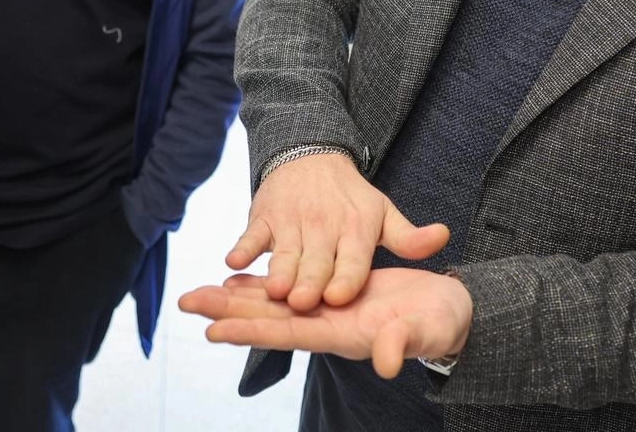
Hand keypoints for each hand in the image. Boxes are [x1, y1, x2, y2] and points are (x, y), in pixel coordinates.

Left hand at [179, 268, 472, 378]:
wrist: (449, 312)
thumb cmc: (440, 325)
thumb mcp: (426, 333)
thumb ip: (405, 343)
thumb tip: (388, 361)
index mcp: (342, 334)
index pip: (288, 334)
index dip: (251, 332)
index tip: (213, 330)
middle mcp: (326, 324)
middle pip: (268, 318)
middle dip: (227, 311)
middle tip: (186, 301)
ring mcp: (327, 309)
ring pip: (273, 302)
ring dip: (236, 296)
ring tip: (200, 290)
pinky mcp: (333, 291)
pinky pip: (290, 286)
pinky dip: (262, 281)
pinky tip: (239, 274)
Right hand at [227, 153, 448, 310]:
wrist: (310, 155)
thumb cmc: (351, 198)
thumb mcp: (383, 213)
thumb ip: (409, 237)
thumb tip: (443, 237)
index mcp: (356, 230)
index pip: (353, 259)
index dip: (346, 277)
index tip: (338, 296)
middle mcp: (323, 226)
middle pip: (316, 261)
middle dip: (309, 281)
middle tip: (303, 302)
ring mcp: (291, 221)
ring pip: (284, 253)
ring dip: (278, 270)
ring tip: (275, 289)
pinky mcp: (263, 217)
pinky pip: (251, 235)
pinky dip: (243, 248)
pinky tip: (234, 263)